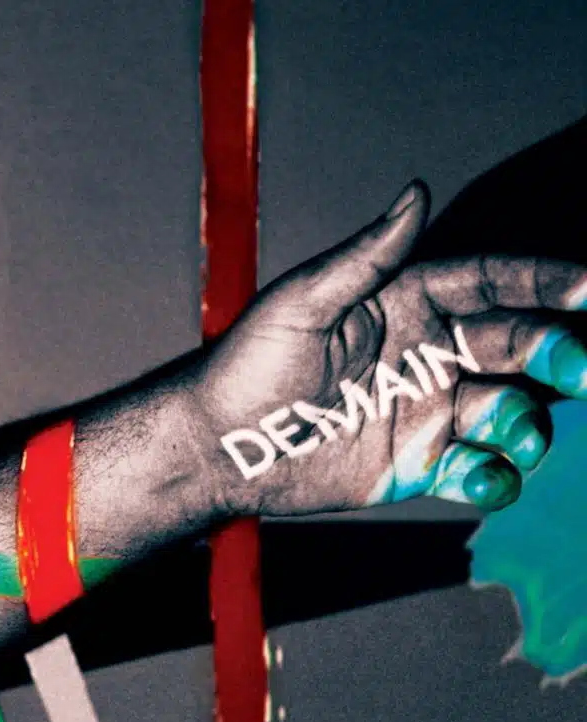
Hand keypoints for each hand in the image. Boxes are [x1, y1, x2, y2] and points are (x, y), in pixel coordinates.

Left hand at [195, 180, 586, 516]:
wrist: (220, 446)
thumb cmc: (248, 366)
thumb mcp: (301, 304)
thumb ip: (365, 257)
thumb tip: (417, 193)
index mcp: (406, 303)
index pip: (489, 283)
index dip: (543, 282)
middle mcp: (426, 353)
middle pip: (516, 345)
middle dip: (557, 354)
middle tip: (580, 370)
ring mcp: (425, 410)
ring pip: (507, 411)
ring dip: (527, 422)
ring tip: (516, 435)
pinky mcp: (415, 464)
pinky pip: (475, 469)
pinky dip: (494, 476)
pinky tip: (485, 477)